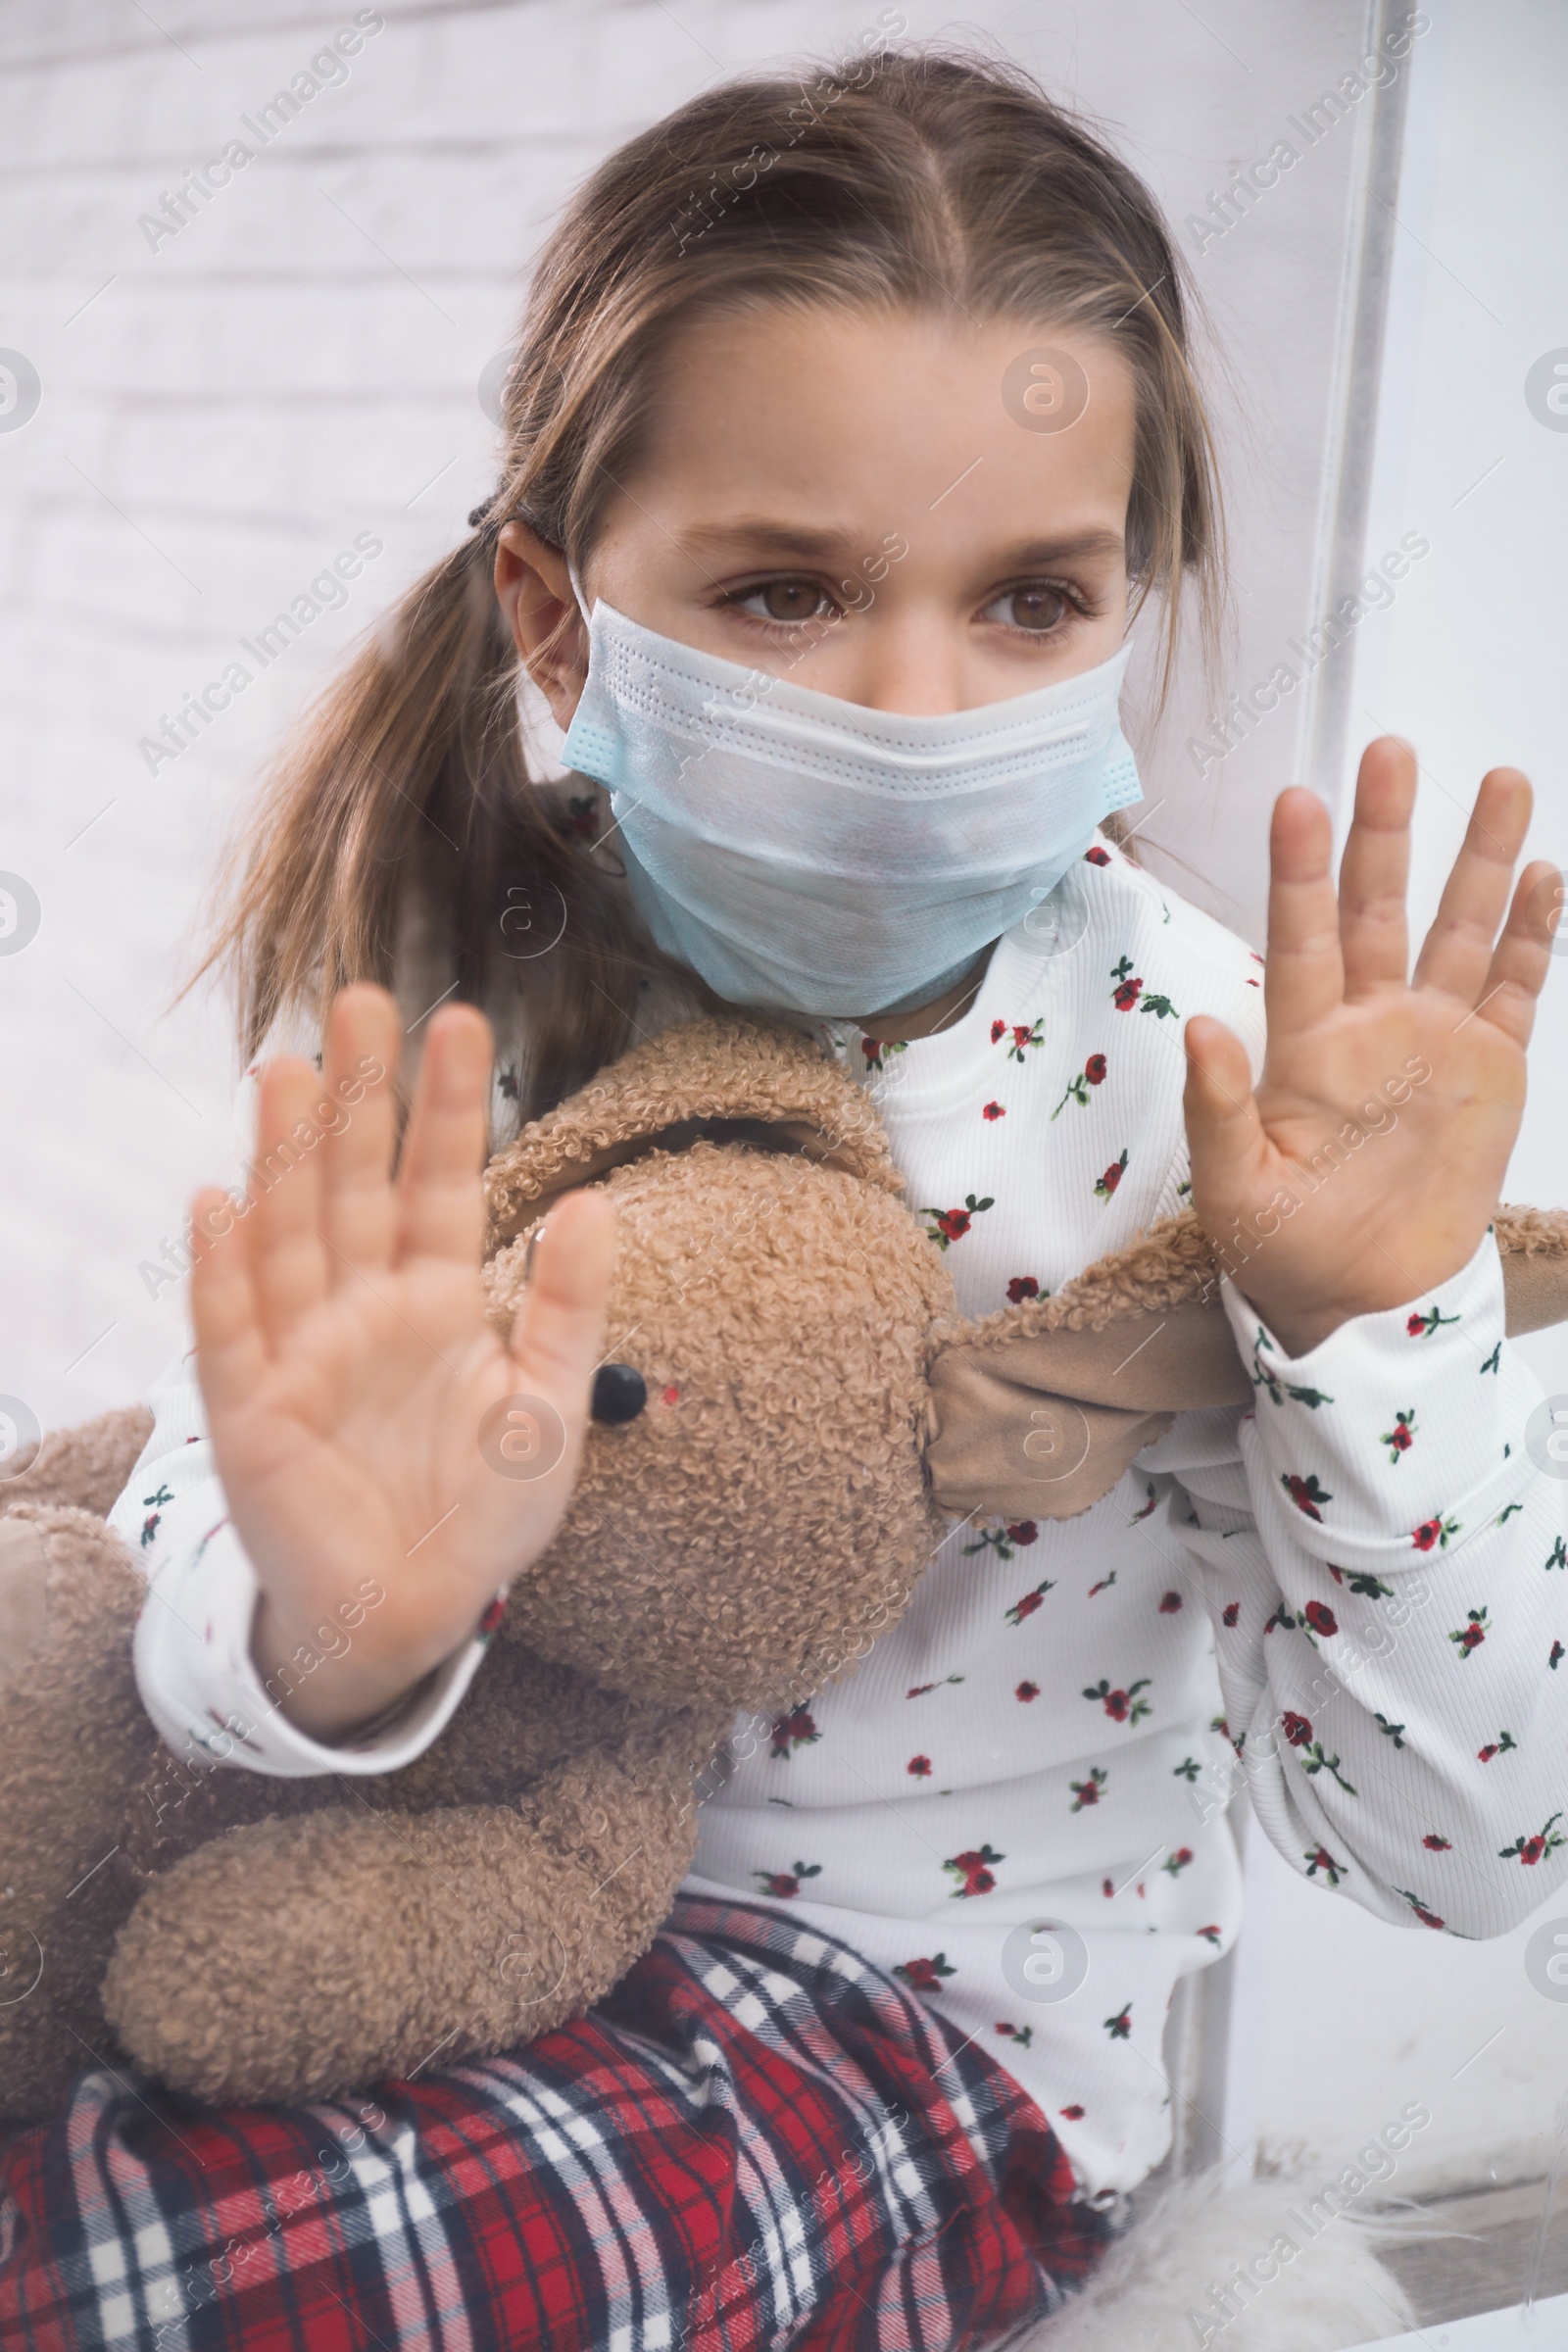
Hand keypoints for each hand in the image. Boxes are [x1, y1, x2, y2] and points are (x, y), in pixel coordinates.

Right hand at [187, 985, 614, 1740]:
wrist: (419, 1612)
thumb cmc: (482, 1510)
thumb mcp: (548, 1404)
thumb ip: (566, 1306)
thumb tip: (593, 1201)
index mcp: (435, 1299)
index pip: (442, 1181)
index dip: (449, 1106)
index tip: (462, 1020)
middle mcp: (362, 1307)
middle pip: (356, 1183)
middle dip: (358, 1096)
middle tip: (363, 999)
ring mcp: (301, 1351)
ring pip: (290, 1235)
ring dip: (285, 1156)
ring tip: (286, 1069)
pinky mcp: (251, 1411)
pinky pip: (230, 1332)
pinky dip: (222, 1272)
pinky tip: (218, 1202)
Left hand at [1183, 739, 1559, 1356]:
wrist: (1362, 1301)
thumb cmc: (1282, 1247)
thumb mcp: (1235, 1191)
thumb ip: (1217, 1112)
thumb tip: (1196, 1029)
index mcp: (1303, 1045)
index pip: (1299, 939)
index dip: (1297, 872)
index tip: (1297, 800)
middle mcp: (1370, 1022)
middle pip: (1380, 908)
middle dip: (1386, 832)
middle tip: (1389, 751)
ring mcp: (1434, 1039)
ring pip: (1459, 928)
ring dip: (1478, 857)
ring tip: (1498, 780)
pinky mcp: (1490, 1069)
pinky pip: (1515, 987)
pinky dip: (1531, 933)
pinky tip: (1542, 874)